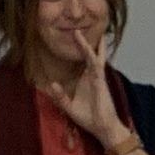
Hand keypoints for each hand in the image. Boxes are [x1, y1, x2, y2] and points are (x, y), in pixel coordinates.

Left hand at [59, 28, 132, 153]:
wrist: (103, 128)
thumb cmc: (90, 118)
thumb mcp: (69, 107)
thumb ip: (60, 96)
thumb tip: (52, 84)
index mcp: (85, 80)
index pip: (81, 60)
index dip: (78, 49)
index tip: (73, 37)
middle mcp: (92, 76)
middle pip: (88, 54)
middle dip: (83, 41)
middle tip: (77, 27)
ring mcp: (97, 77)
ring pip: (92, 56)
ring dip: (87, 44)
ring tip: (81, 31)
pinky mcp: (100, 82)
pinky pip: (96, 65)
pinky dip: (94, 55)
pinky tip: (90, 46)